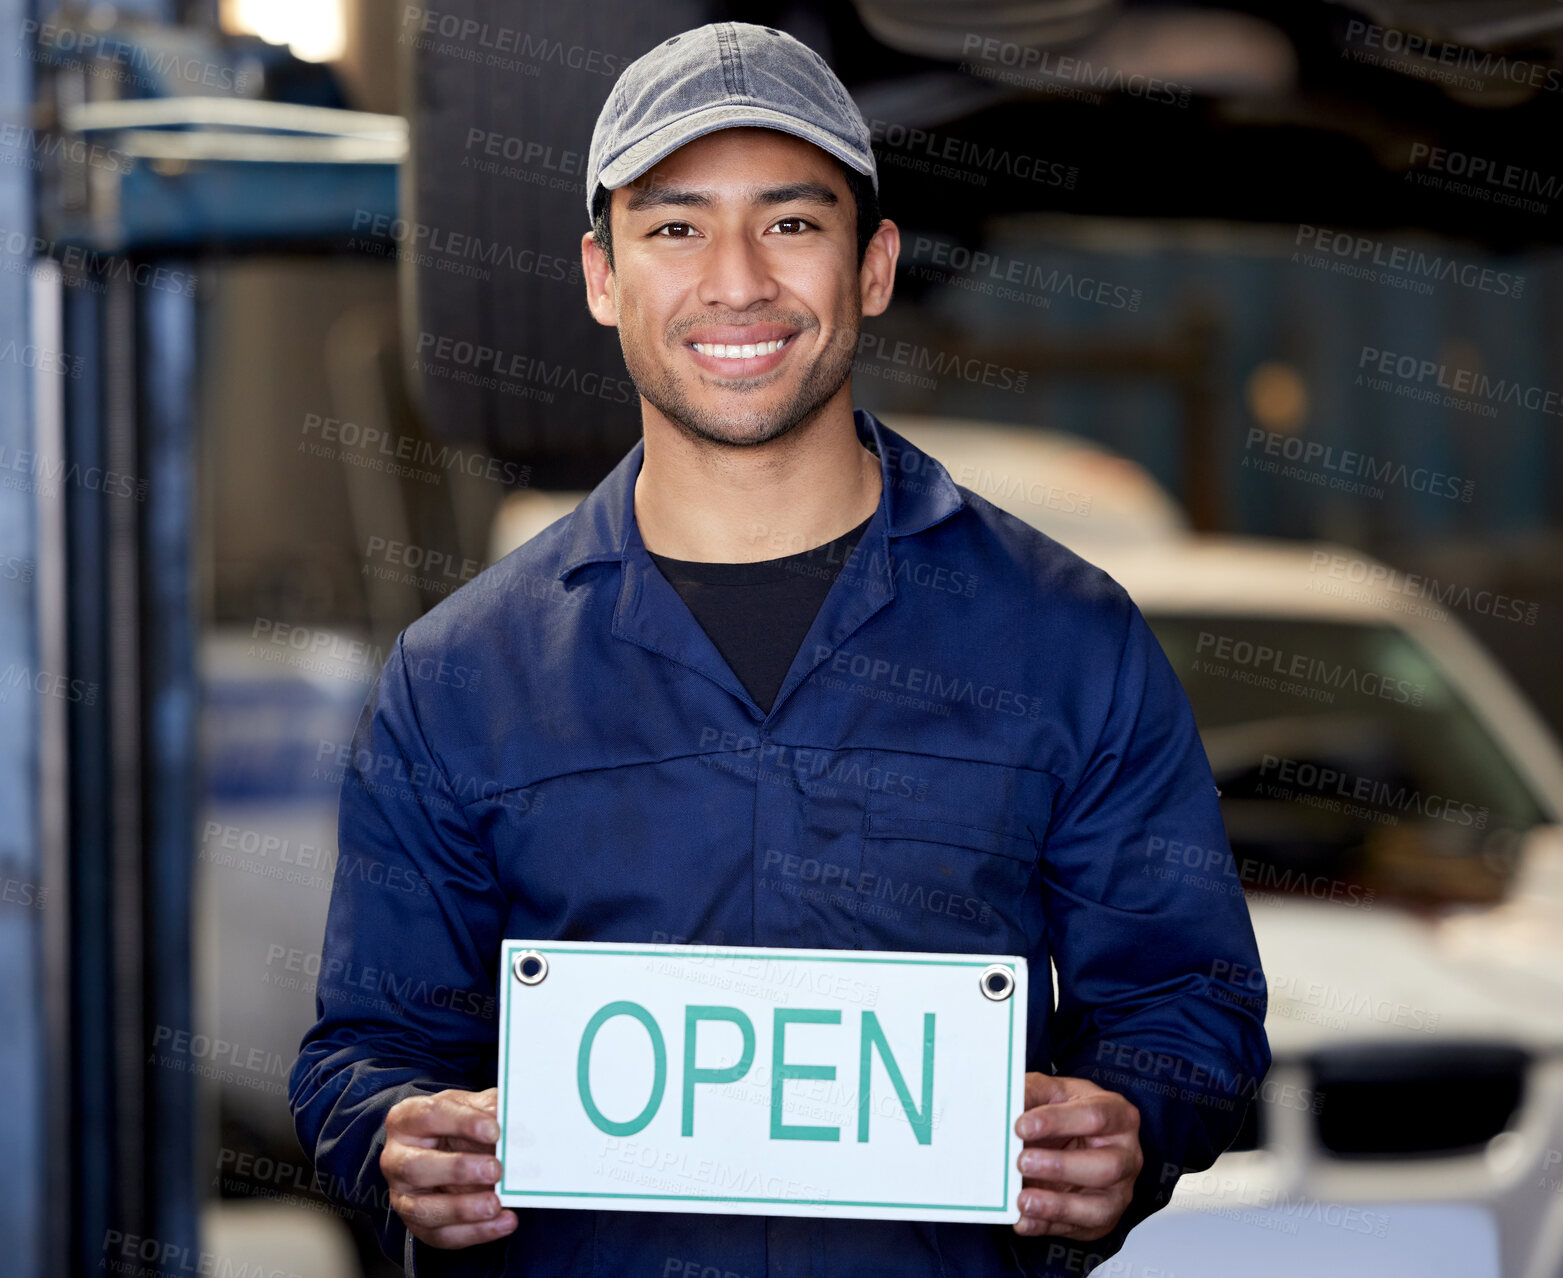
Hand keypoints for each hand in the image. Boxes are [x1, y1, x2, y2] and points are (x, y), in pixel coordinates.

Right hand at [381, 1086, 517, 1249]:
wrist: (445, 1151)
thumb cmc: (455, 1125)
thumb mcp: (469, 1107)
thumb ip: (488, 1108)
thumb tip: (512, 1115)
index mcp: (405, 1120)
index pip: (429, 1116)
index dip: (463, 1122)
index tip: (494, 1130)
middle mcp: (396, 1159)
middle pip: (417, 1166)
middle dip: (459, 1169)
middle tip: (495, 1169)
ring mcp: (402, 1196)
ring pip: (423, 1208)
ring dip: (463, 1208)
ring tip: (496, 1204)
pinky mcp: (417, 1225)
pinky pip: (442, 1235)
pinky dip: (475, 1231)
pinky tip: (503, 1221)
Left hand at [1011, 1072, 1141, 1239]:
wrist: (1074, 1139)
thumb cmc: (1067, 1112)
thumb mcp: (1052, 1091)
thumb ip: (1032, 1092)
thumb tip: (1005, 1102)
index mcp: (1118, 1115)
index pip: (1094, 1116)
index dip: (1057, 1121)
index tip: (1020, 1125)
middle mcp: (1126, 1155)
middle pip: (1105, 1166)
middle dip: (1060, 1166)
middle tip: (1021, 1161)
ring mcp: (1119, 1191)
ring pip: (1098, 1207)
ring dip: (1057, 1206)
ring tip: (1022, 1199)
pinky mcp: (1103, 1218)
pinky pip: (1079, 1229)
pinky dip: (1048, 1226)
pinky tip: (1023, 1220)